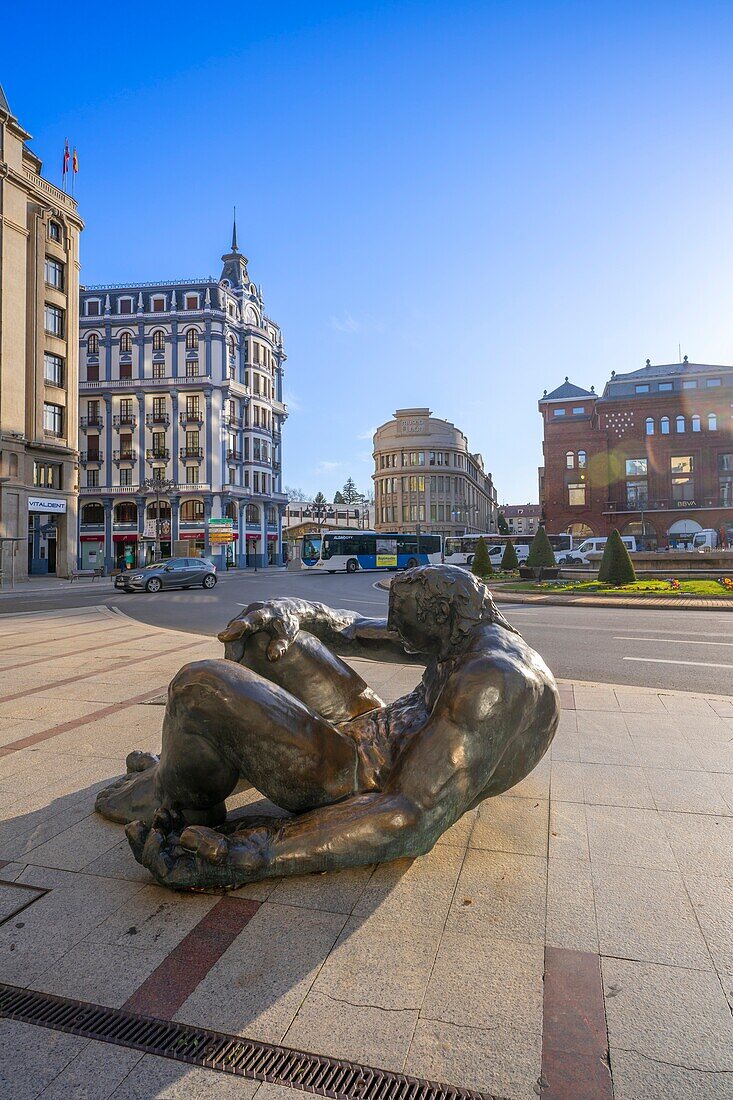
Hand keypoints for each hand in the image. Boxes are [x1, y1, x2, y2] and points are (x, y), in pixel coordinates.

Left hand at [125, 809, 265, 890]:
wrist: (285, 840)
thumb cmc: (266, 850)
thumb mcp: (242, 852)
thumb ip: (212, 848)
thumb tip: (182, 837)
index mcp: (200, 875)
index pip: (163, 871)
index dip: (150, 854)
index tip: (154, 830)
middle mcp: (197, 866)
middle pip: (159, 860)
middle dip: (143, 844)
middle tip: (135, 824)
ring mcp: (202, 851)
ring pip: (168, 845)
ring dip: (157, 831)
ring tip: (159, 812)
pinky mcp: (209, 837)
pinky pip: (181, 833)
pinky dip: (172, 822)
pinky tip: (172, 808)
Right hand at [218, 600, 298, 660]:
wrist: (286, 609)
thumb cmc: (287, 624)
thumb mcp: (288, 634)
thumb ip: (280, 645)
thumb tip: (272, 658)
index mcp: (264, 612)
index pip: (250, 620)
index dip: (237, 628)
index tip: (224, 637)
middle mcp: (251, 611)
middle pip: (235, 627)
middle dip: (231, 644)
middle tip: (230, 662)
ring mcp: (243, 614)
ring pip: (231, 630)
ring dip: (230, 647)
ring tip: (231, 663)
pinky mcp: (239, 620)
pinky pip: (232, 632)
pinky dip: (232, 645)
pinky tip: (232, 657)